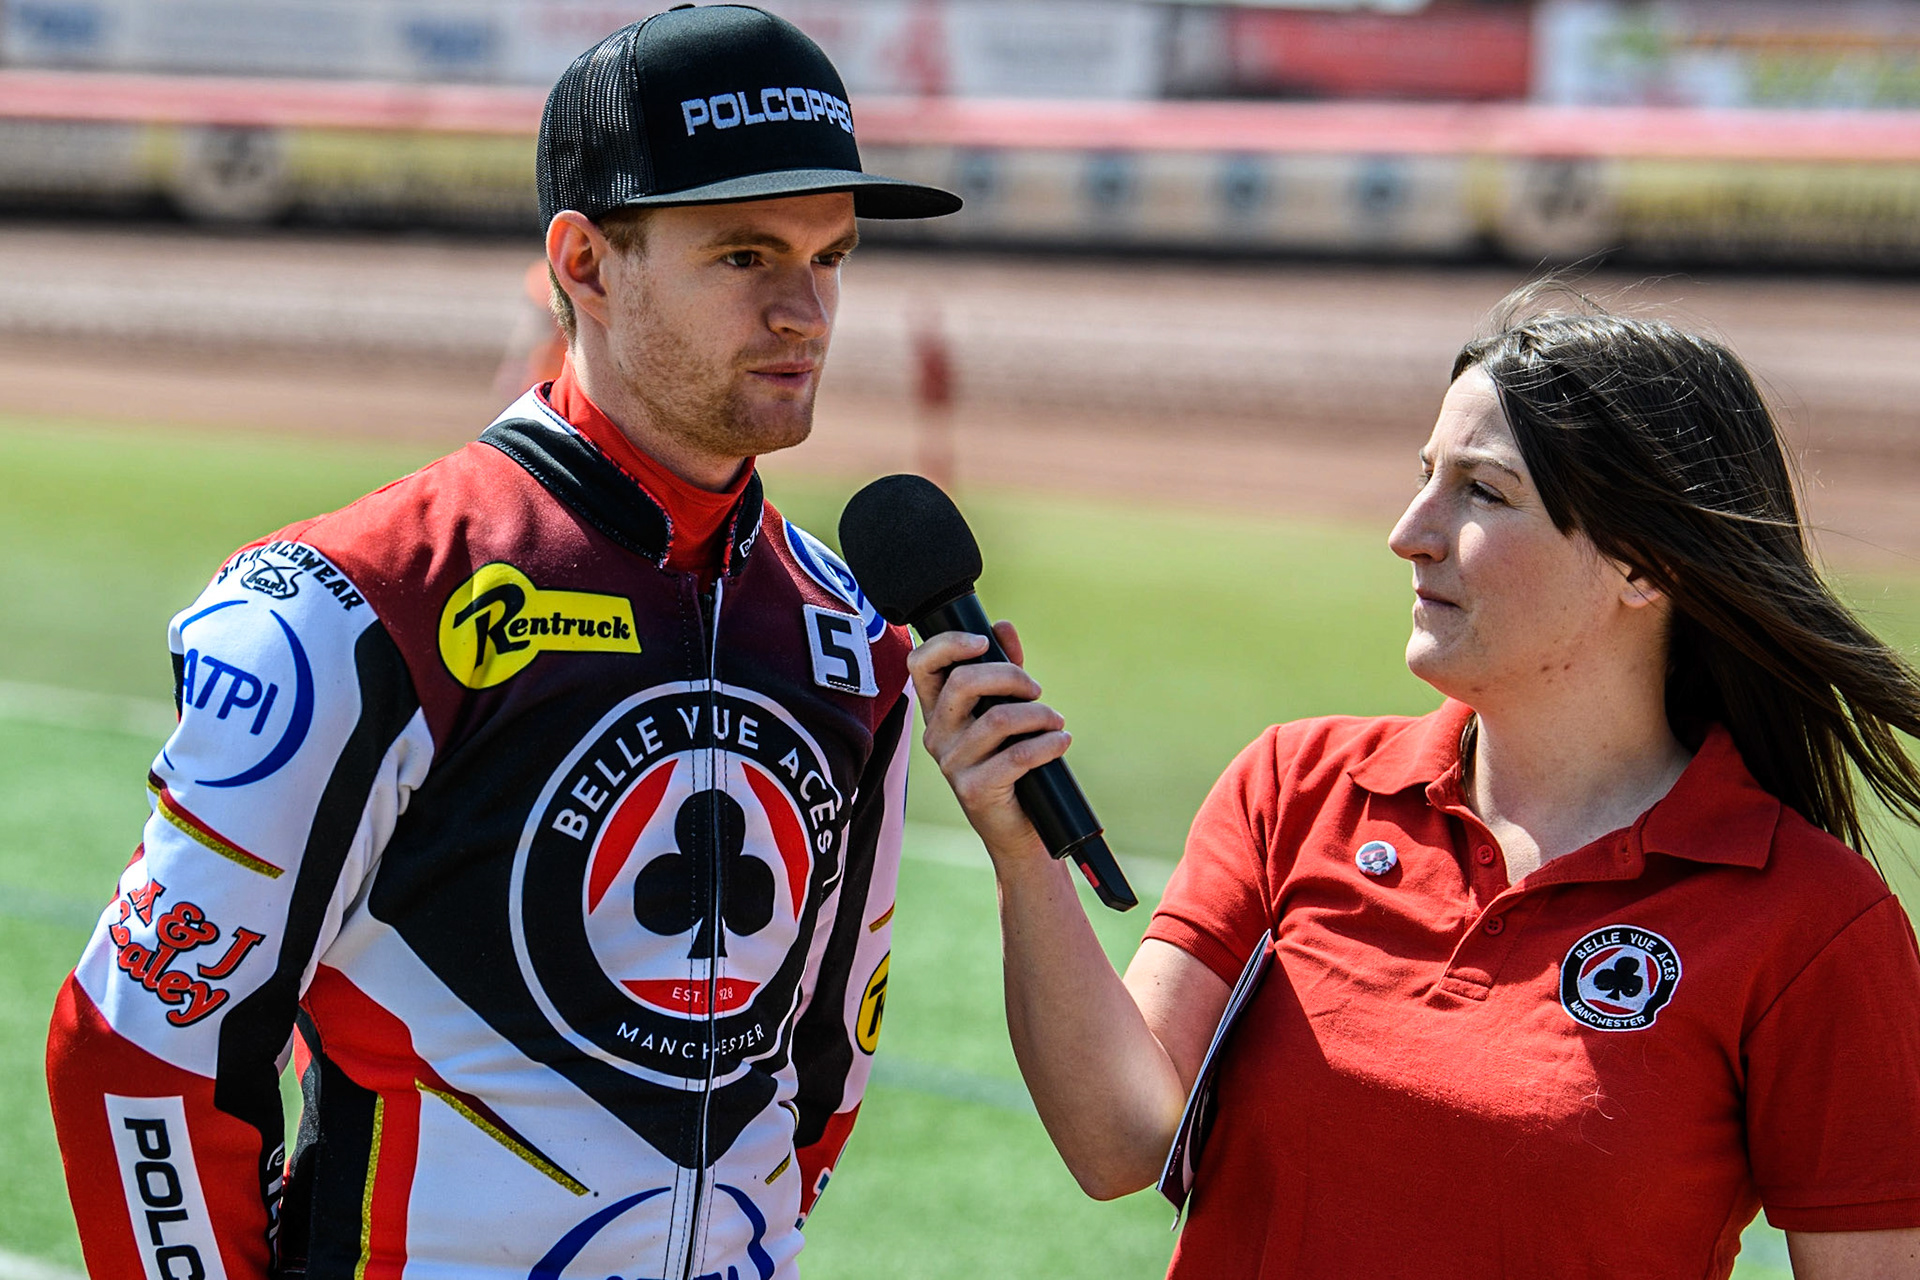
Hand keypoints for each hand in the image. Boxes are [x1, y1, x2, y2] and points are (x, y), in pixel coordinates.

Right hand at [905, 621, 1071, 866]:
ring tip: (1055, 722)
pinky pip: (1016, 755)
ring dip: (1039, 714)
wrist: (1017, 828)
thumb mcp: (1004, 710)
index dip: (948, 644)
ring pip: (998, 719)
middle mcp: (936, 736)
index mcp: (937, 712)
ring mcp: (951, 764)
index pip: (920, 665)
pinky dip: (1048, 743)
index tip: (982, 642)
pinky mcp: (974, 790)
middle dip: (1011, 676)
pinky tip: (1061, 742)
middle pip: (964, 682)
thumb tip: (1003, 626)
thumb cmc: (1010, 764)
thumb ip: (1002, 668)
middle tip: (1036, 691)